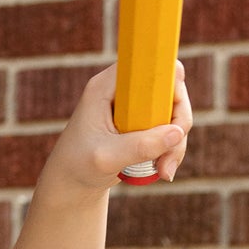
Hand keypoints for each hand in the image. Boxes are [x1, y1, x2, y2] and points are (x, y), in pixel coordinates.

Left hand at [44, 61, 192, 189]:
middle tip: (170, 154)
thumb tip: (177, 133)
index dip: (168, 79)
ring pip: (174, 113)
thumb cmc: (78, 166)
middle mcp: (123, 91)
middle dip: (178, 123)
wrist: (70, 184)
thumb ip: (139, 146)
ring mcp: (135, 107)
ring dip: (176, 143)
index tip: (173, 109)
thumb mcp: (106, 158)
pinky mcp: (143, 124)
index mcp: (105, 87)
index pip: (147, 64)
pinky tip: (162, 170)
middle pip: (170, 89)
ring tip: (164, 171)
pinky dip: (172, 149)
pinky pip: (170, 129)